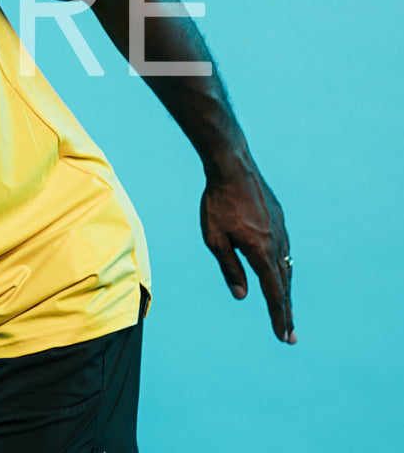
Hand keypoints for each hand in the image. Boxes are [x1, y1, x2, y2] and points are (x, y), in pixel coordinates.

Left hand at [199, 166, 294, 343]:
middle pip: (284, 285)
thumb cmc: (217, 204)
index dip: (278, 316)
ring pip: (286, 268)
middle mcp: (278, 244)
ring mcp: (282, 232)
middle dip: (286, 312)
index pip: (273, 292)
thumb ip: (230, 268)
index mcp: (261, 252)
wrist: (234, 168)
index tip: (283, 336)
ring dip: (285, 291)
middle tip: (290, 335)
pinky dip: (283, 269)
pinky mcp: (280, 221)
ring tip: (285, 310)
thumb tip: (242, 295)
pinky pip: (284, 251)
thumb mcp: (215, 239)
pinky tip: (279, 273)